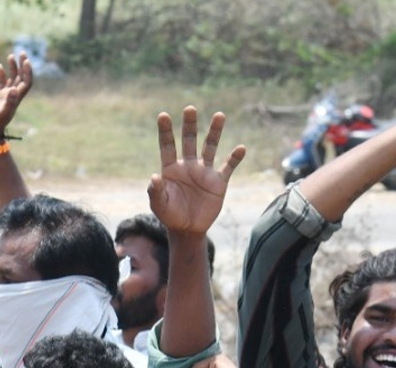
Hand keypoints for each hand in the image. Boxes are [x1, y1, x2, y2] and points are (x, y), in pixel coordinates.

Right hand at [0, 53, 31, 142]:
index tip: (26, 60)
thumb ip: (9, 102)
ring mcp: (6, 95)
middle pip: (21, 77)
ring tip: (10, 55)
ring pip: (12, 78)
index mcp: (16, 98)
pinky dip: (1, 74)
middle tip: (22, 52)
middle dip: (22, 64)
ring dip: (13, 67)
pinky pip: (2, 82)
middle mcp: (13, 95)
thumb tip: (13, 90)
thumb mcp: (1, 113)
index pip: (26, 81)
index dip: (28, 71)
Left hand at [147, 107, 244, 235]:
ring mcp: (204, 171)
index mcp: (171, 169)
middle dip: (190, 125)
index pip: (167, 146)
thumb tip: (154, 177)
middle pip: (189, 140)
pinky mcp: (219, 181)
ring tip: (219, 115)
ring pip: (210, 147)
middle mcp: (188, 165)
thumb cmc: (170, 215)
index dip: (165, 131)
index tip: (163, 115)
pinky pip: (228, 166)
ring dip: (215, 132)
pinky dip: (235, 158)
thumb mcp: (159, 205)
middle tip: (189, 109)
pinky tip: (240, 148)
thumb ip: (155, 191)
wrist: (188, 229)